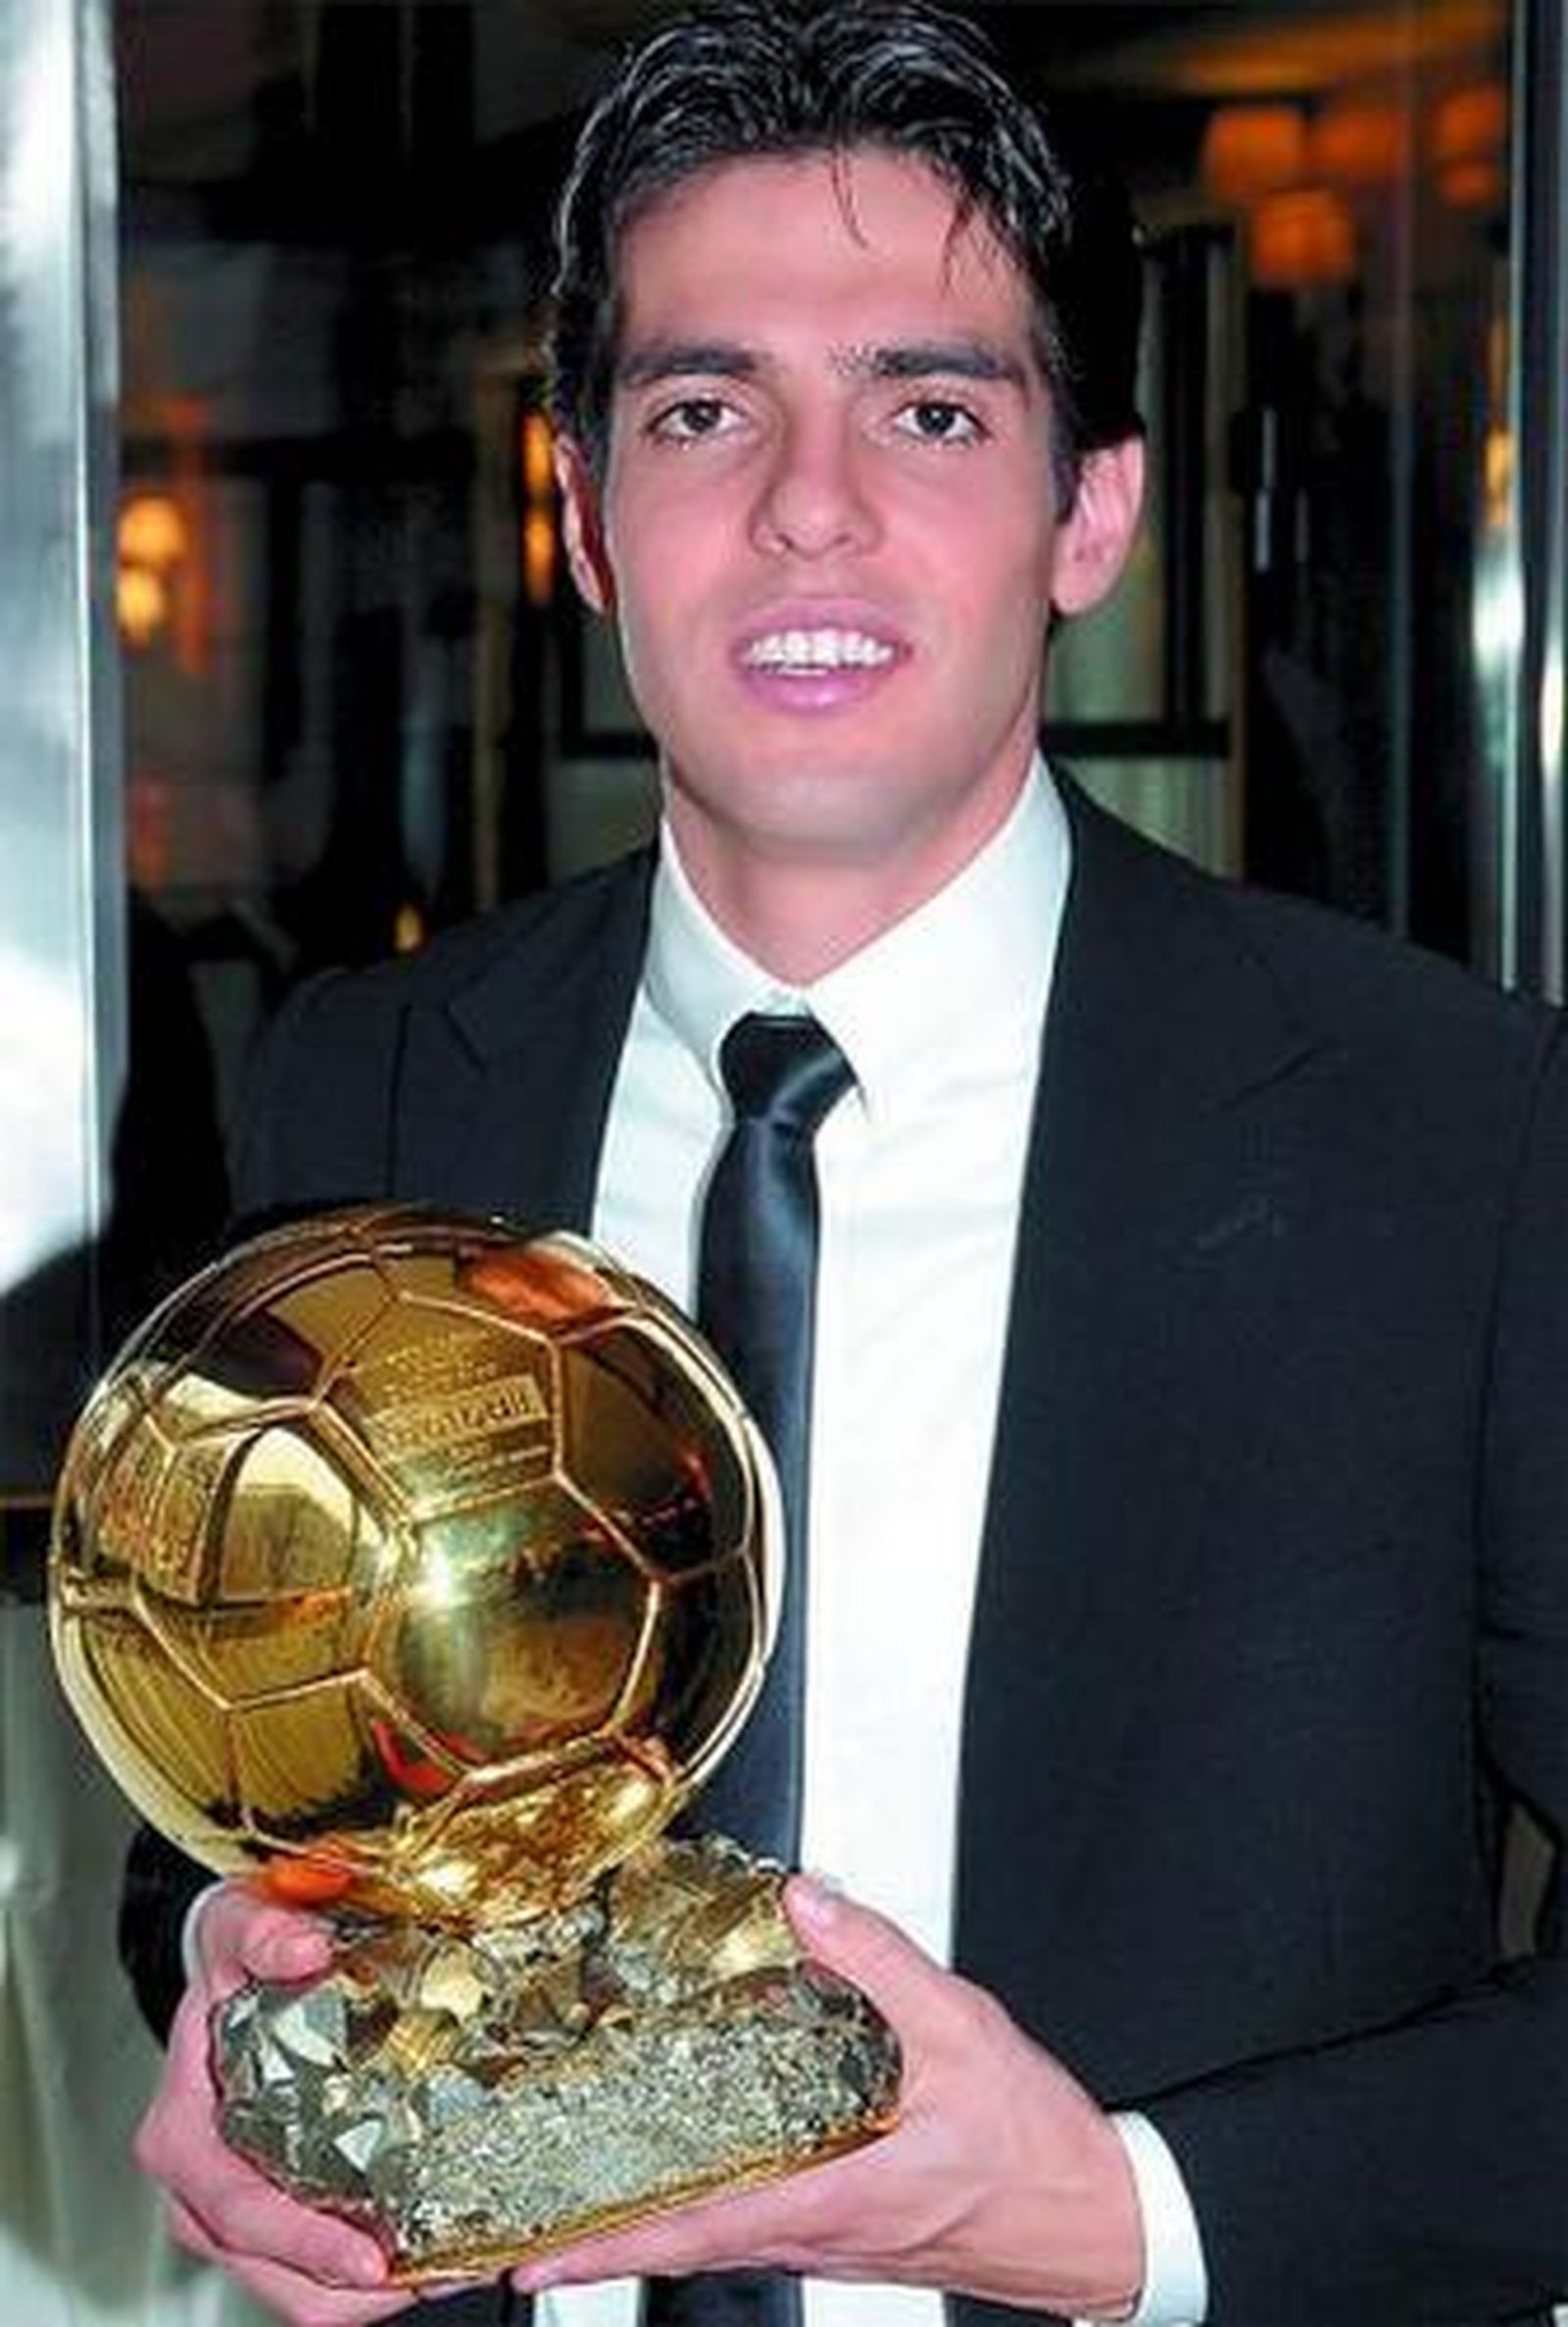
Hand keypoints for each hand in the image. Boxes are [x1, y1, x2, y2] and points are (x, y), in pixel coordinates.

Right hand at [133, 1881, 433, 2325]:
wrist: (232, 1962)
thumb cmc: (233, 1956)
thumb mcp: (240, 1926)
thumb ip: (265, 1931)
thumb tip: (306, 1948)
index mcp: (182, 2136)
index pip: (241, 2212)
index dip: (307, 2245)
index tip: (373, 2260)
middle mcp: (201, 2189)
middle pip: (271, 2273)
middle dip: (354, 2291)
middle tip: (438, 2272)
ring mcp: (234, 2210)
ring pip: (295, 2288)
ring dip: (368, 2294)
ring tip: (446, 2266)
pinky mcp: (271, 2213)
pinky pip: (312, 2268)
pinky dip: (366, 2276)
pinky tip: (426, 2250)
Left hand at [511, 1875, 1143, 2317]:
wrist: (1096, 2219)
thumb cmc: (1034, 2149)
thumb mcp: (961, 2030)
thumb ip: (879, 1960)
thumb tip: (806, 1902)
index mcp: (832, 2194)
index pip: (694, 2228)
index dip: (604, 2244)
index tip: (530, 2253)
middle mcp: (818, 2230)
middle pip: (686, 2245)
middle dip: (600, 2243)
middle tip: (519, 2231)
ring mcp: (833, 2240)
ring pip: (717, 2242)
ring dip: (647, 2229)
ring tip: (582, 2209)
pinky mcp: (853, 2232)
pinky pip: (757, 2229)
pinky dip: (706, 2213)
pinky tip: (697, 2176)